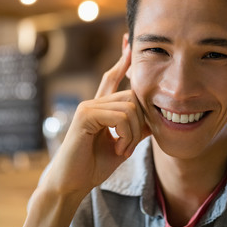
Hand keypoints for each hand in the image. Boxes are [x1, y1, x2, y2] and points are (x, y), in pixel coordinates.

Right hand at [40, 44, 149, 195]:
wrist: (72, 184)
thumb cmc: (93, 166)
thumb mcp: (123, 144)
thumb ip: (135, 128)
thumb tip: (154, 117)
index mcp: (100, 107)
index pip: (113, 77)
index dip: (123, 60)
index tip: (129, 42)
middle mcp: (93, 102)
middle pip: (132, 95)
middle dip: (140, 122)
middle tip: (129, 146)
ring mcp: (87, 106)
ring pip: (130, 107)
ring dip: (133, 133)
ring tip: (122, 150)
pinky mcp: (85, 115)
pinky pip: (120, 117)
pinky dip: (126, 136)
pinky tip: (117, 148)